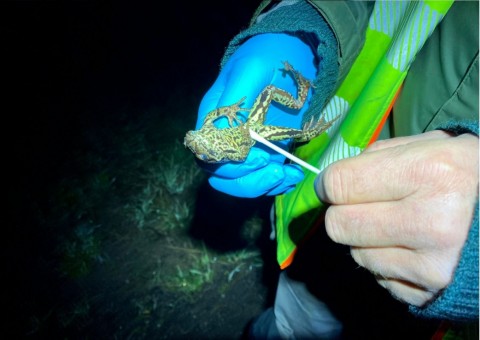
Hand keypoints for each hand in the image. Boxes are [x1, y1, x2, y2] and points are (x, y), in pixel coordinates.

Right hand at [196, 33, 316, 196]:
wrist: (291, 55)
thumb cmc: (266, 57)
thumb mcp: (250, 70)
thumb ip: (234, 99)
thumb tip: (221, 133)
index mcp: (213, 118)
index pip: (208, 153)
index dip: (229, 164)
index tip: (259, 157)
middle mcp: (224, 137)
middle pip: (221, 174)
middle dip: (247, 180)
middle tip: (276, 171)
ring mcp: (245, 148)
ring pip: (241, 181)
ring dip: (263, 185)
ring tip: (288, 175)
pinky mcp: (265, 153)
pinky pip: (262, 178)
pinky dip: (277, 182)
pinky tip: (293, 175)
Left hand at [314, 130, 478, 305]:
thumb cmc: (468, 175)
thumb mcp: (430, 146)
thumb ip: (376, 157)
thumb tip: (330, 183)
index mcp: (429, 172)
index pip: (340, 185)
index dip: (327, 184)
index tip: (332, 185)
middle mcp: (430, 223)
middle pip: (339, 225)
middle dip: (343, 212)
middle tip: (363, 206)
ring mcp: (431, 265)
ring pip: (356, 253)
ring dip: (366, 240)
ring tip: (398, 226)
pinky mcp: (430, 294)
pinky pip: (378, 277)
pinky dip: (386, 263)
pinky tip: (411, 249)